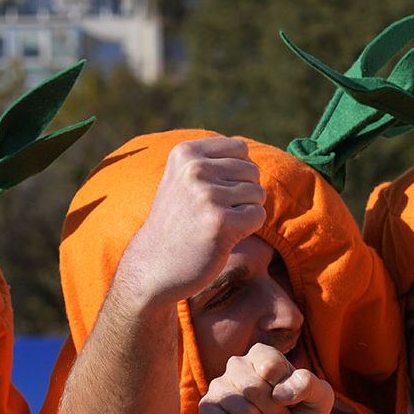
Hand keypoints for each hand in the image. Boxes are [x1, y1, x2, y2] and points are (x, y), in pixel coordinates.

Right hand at [118, 137, 265, 302]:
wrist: (155, 265)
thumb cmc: (178, 221)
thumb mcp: (183, 178)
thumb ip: (211, 160)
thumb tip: (247, 148)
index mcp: (185, 153)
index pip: (240, 148)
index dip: (237, 171)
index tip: (215, 191)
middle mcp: (194, 169)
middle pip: (251, 170)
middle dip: (243, 193)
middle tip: (215, 213)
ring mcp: (206, 195)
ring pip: (258, 193)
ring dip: (245, 212)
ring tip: (217, 224)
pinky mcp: (220, 222)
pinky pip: (258, 215)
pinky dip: (248, 228)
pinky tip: (224, 236)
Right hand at [199, 343, 333, 413]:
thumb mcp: (319, 400)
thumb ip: (309, 385)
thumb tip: (279, 392)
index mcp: (263, 355)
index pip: (271, 367)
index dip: (287, 394)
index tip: (294, 407)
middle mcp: (238, 365)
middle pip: (254, 389)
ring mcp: (219, 387)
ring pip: (240, 408)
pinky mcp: (208, 410)